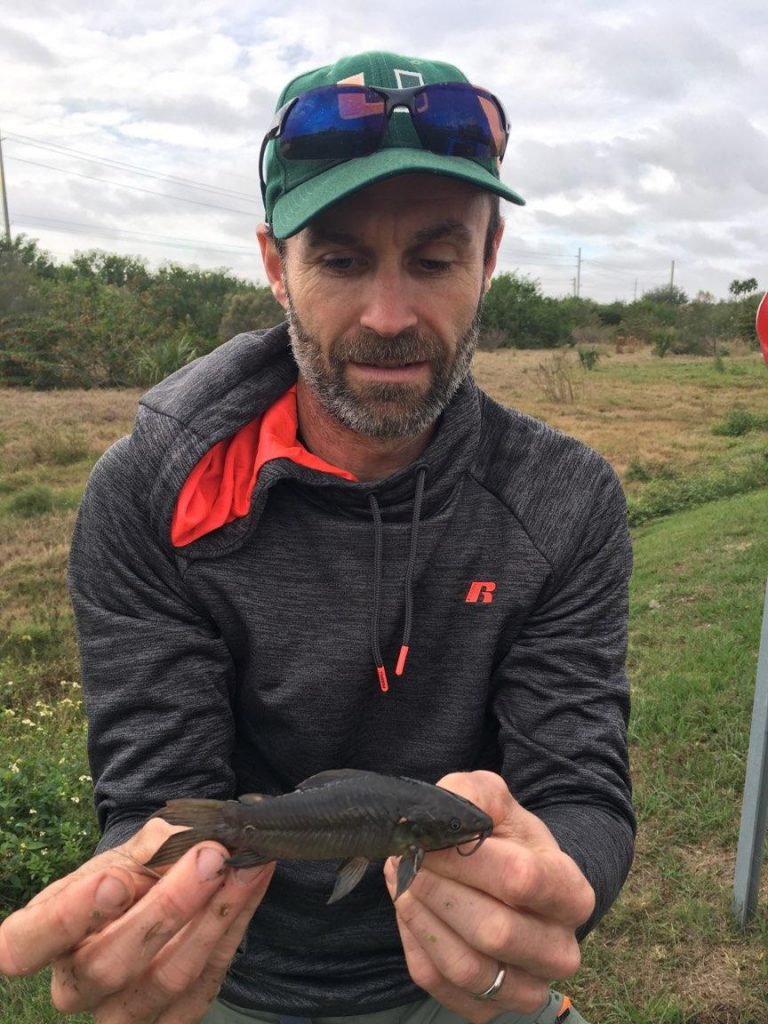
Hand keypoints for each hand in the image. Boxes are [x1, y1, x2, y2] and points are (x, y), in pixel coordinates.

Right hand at [0, 817, 273, 1022]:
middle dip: (168, 907)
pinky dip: (235, 926)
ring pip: (167, 979)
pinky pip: (207, 981)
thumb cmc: (129, 872)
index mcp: (40, 937)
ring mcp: (120, 1012)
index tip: (114, 881)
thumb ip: (154, 848)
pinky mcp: (170, 1019)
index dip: (68, 919)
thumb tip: (198, 843)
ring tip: (245, 866)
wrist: (155, 892)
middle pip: (110, 965)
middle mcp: (74, 985)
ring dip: (214, 917)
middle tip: (210, 857)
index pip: (26, 945)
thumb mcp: (127, 853)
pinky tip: (252, 884)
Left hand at [384, 771, 593, 1022]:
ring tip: (404, 881)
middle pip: (494, 932)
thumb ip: (472, 795)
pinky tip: (411, 909)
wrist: (510, 880)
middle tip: (410, 861)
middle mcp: (561, 951)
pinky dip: (415, 943)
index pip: (521, 880)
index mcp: (572, 893)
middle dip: (439, 891)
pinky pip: (439, 984)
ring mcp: (528, 988)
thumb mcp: (493, 800)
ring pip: (466, 967)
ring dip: (422, 918)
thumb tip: (436, 819)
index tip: (431, 841)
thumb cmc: (503, 838)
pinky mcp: (489, 1009)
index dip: (467, 859)